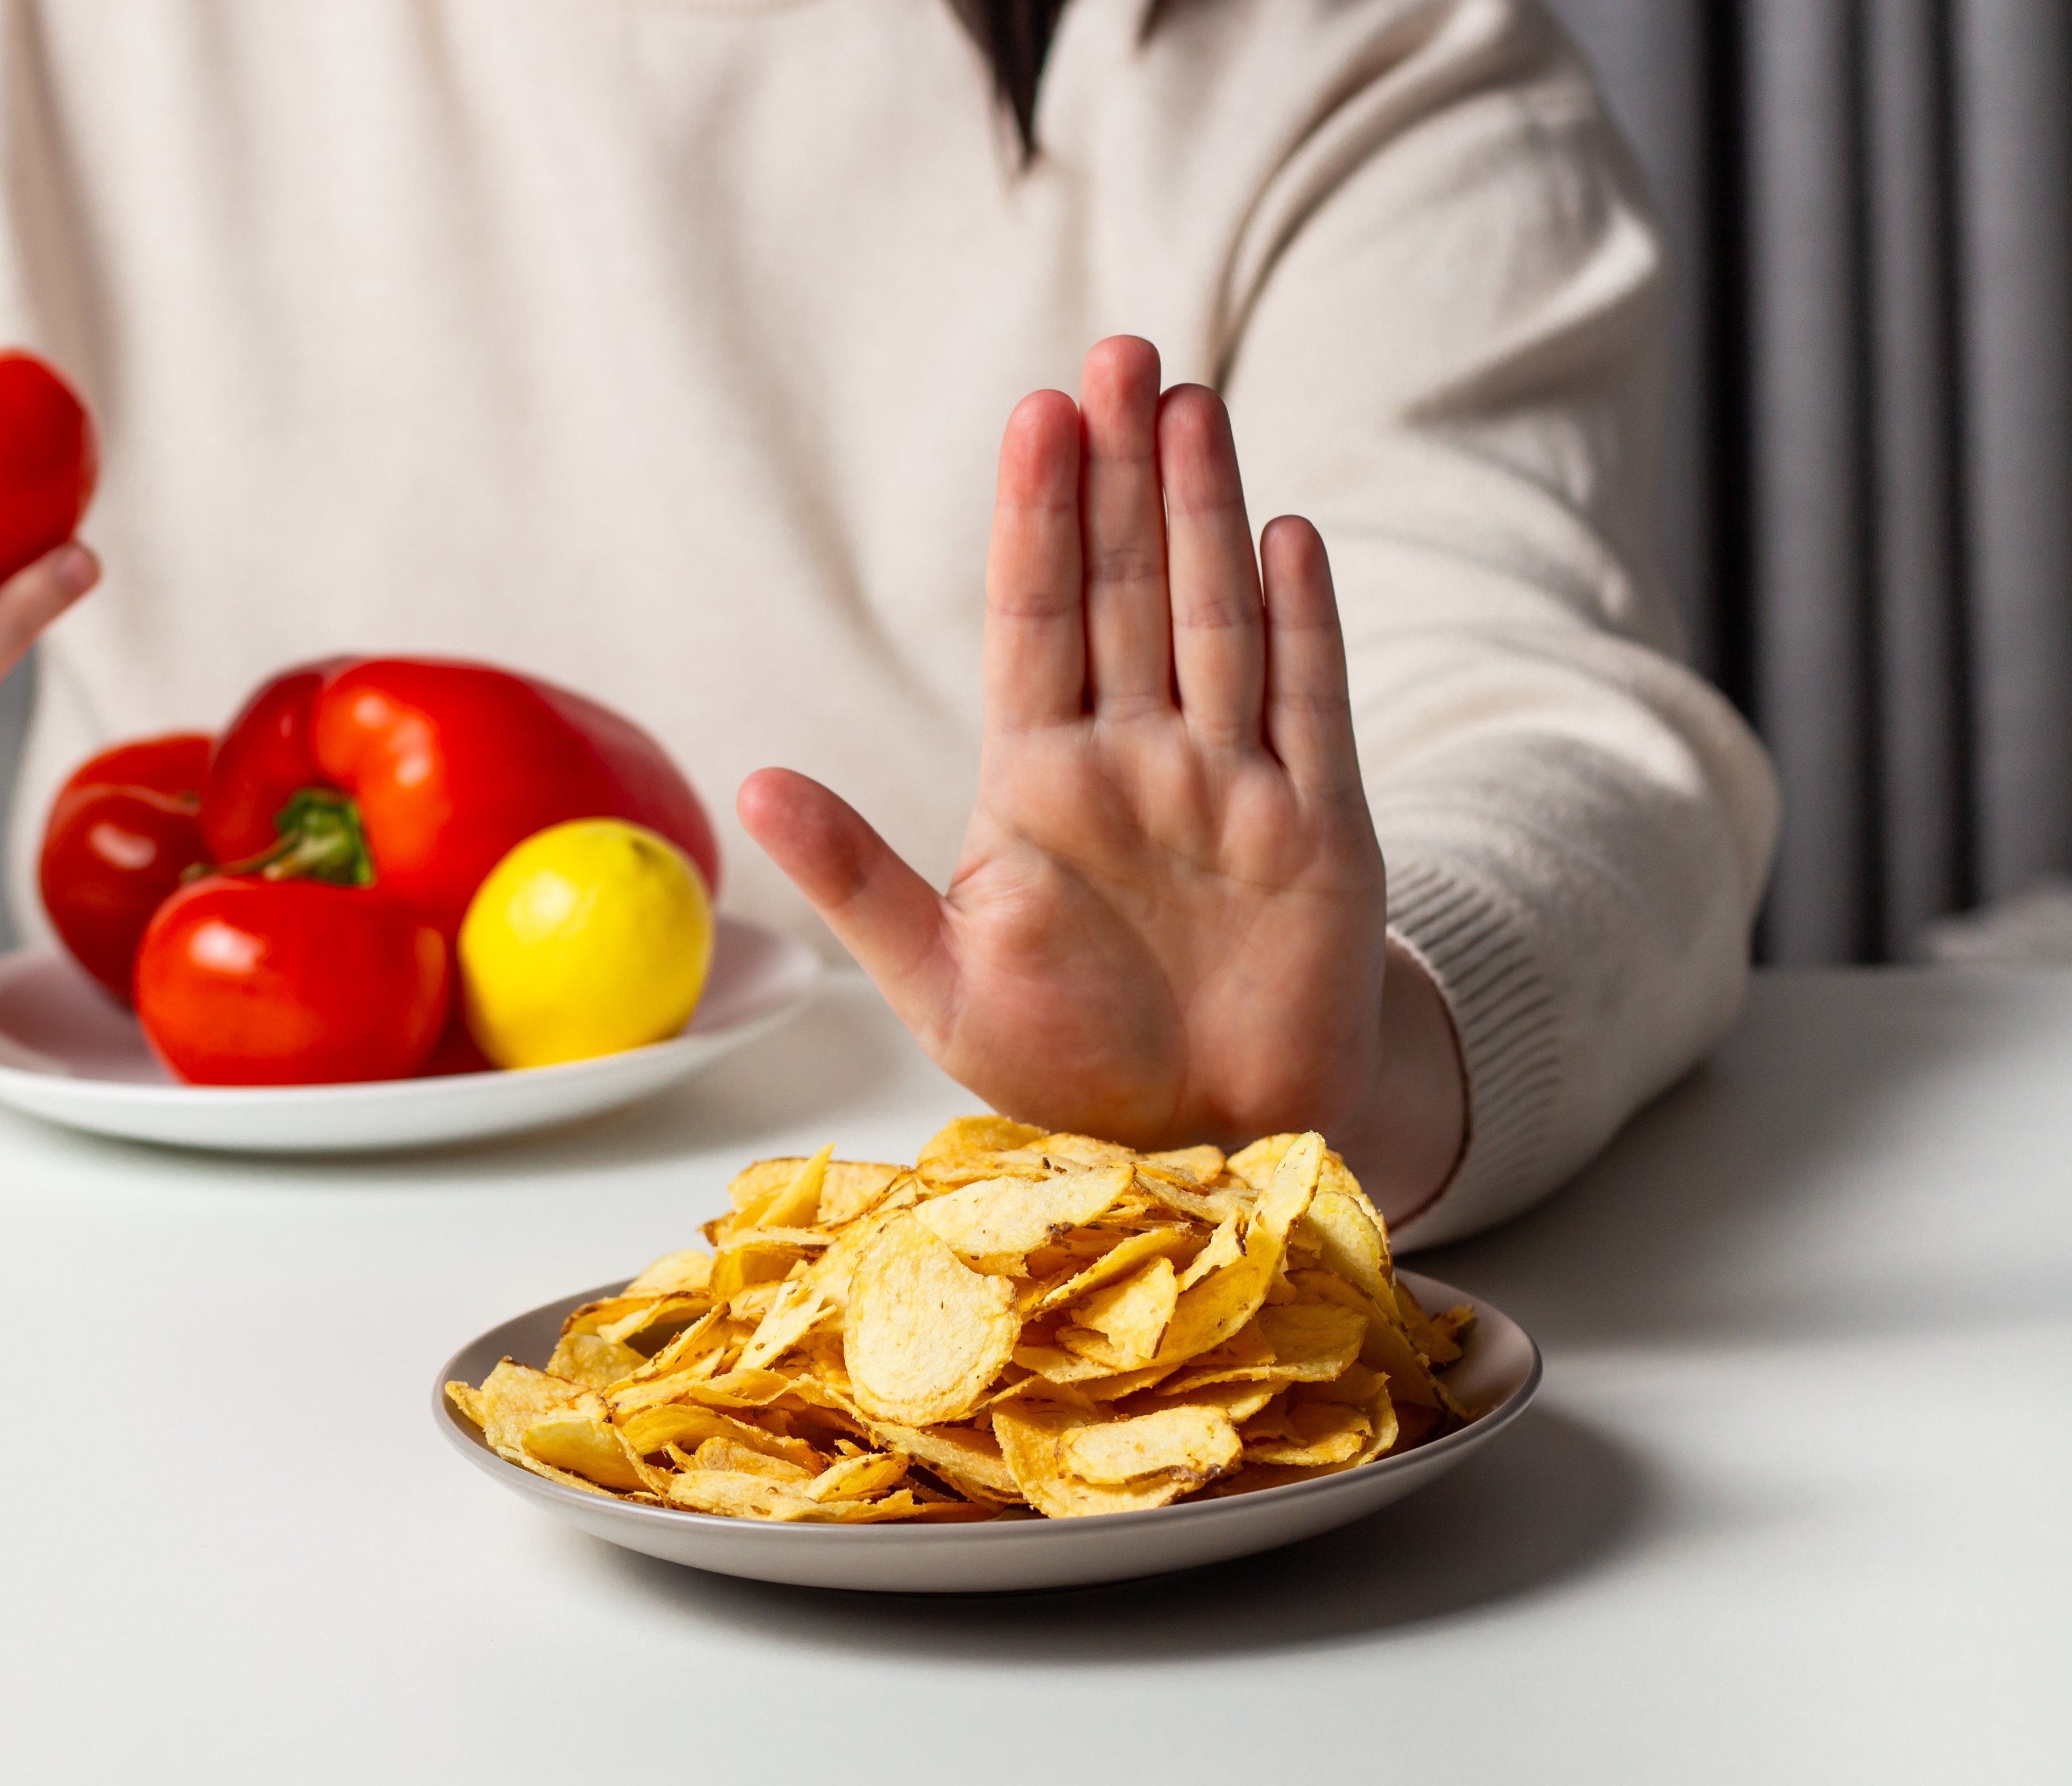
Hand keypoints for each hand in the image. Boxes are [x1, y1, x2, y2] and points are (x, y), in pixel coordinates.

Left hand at [739, 338, 1463, 1214]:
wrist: (1200, 1146)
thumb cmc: (1067, 1065)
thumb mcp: (938, 982)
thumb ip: (855, 878)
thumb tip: (751, 783)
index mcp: (1039, 787)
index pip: (1036, 621)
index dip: (1038, 518)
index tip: (1036, 416)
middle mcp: (1138, 763)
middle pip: (1129, 590)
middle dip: (1122, 473)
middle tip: (1115, 352)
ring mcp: (1232, 786)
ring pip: (1217, 619)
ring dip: (1204, 512)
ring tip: (1189, 402)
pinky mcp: (1320, 831)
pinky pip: (1309, 705)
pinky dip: (1301, 623)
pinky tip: (1284, 535)